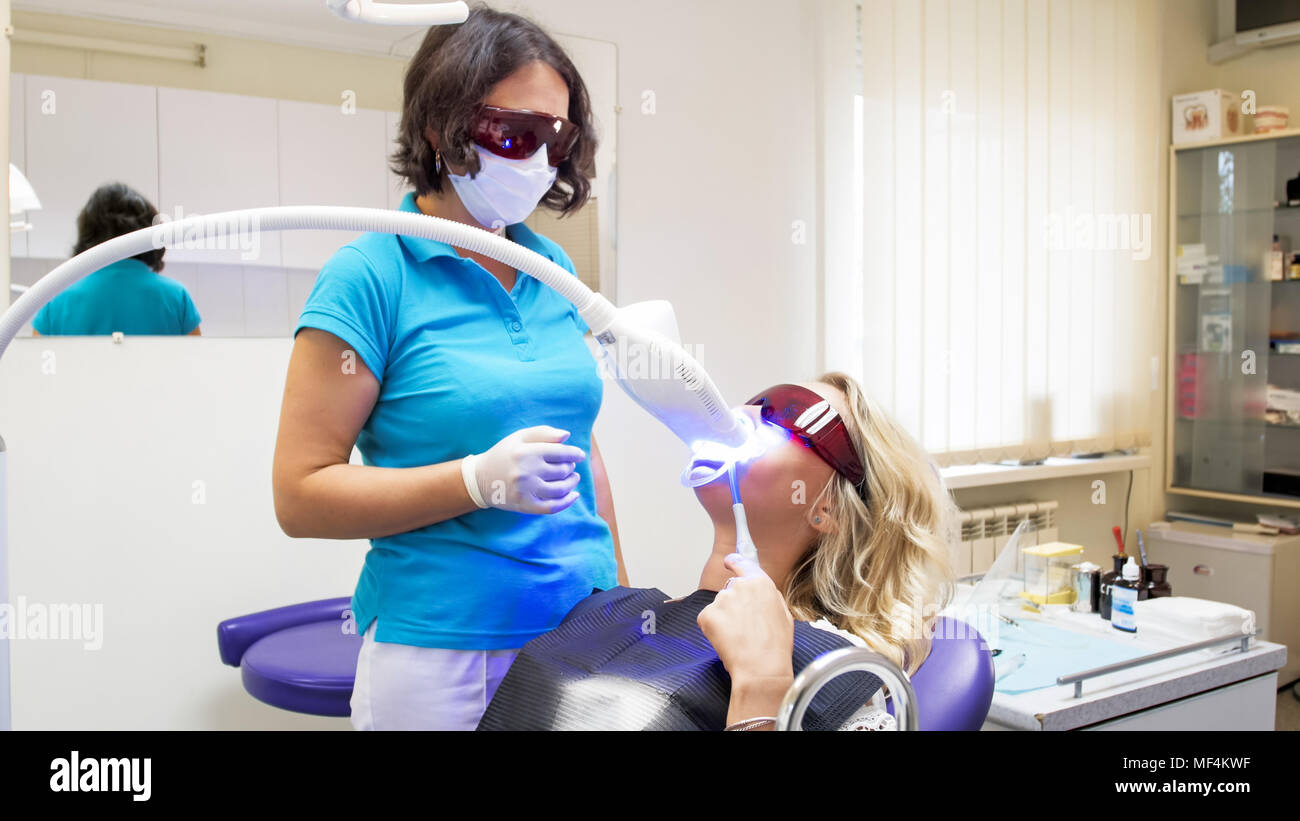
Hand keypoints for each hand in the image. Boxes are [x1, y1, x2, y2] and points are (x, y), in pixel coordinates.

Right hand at [463, 426, 585, 513]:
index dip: (574, 453)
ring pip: (560, 489)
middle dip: (570, 467)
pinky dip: (567, 502)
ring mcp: (525, 490)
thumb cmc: (504, 454)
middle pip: (562, 470)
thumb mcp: (519, 437)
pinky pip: (552, 507)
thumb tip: (567, 436)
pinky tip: (574, 495)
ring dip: (572, 483)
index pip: (560, 452)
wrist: (480, 479)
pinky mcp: (524, 505)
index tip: (579, 455)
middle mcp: (525, 471)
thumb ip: (544, 433)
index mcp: (524, 452)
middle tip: (569, 466)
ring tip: (574, 478)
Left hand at [697, 553, 794, 685]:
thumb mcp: (783, 614)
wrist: (761, 668)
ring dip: (724, 619)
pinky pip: (708, 619)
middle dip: (734, 604)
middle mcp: (739, 586)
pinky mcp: (707, 614)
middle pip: (730, 589)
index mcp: (760, 583)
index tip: (729, 562)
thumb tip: (760, 590)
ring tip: (738, 638)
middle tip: (744, 626)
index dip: (734, 562)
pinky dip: (713, 630)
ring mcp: (721, 600)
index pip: (741, 562)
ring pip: (719, 606)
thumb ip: (769, 596)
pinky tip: (727, 641)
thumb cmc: (776, 646)